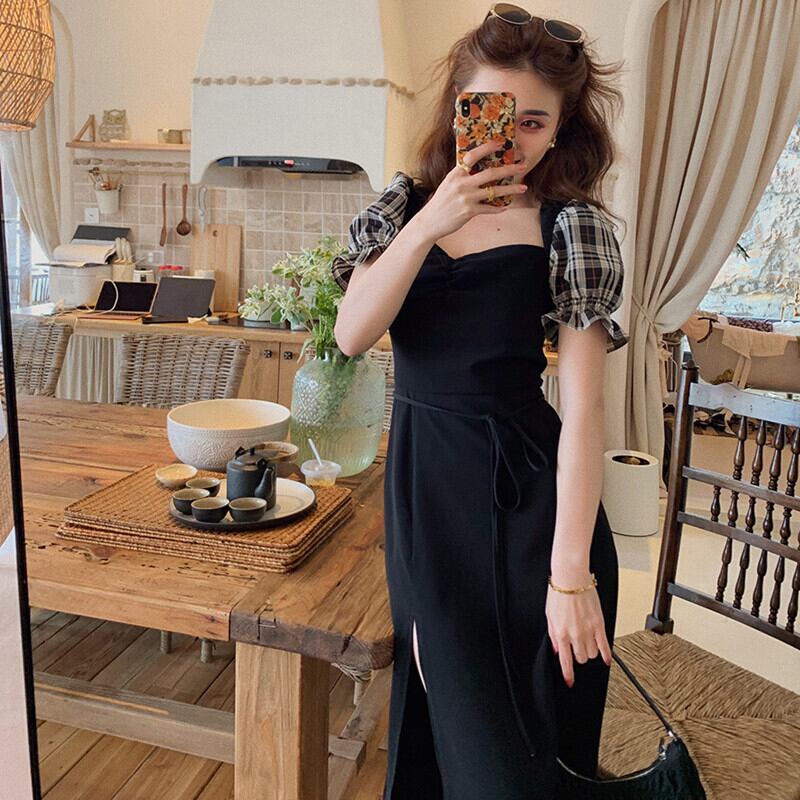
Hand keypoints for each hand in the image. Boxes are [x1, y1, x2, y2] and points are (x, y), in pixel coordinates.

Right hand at [414, 138, 528, 241]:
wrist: (430, 221)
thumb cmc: (441, 202)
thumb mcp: (448, 184)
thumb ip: (462, 176)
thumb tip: (478, 170)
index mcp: (456, 174)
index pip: (473, 156)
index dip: (487, 148)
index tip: (500, 143)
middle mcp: (462, 184)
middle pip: (490, 173)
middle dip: (509, 169)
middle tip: (522, 167)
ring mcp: (466, 198)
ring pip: (494, 191)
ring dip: (511, 189)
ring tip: (523, 188)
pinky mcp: (469, 212)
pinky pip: (489, 209)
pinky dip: (498, 208)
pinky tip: (505, 206)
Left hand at [545, 568, 611, 687]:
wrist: (571, 578)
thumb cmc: (559, 593)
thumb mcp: (549, 615)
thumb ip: (553, 634)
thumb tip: (556, 648)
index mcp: (560, 632)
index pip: (565, 660)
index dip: (568, 674)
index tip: (570, 682)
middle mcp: (574, 634)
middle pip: (581, 658)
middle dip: (579, 657)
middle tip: (579, 651)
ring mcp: (588, 630)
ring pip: (592, 654)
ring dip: (591, 653)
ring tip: (588, 646)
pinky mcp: (599, 624)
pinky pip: (604, 645)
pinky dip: (606, 654)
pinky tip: (606, 659)